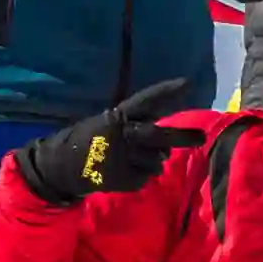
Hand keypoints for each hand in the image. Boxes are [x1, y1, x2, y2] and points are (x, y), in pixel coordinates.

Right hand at [11, 80, 207, 204]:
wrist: (61, 166)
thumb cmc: (88, 141)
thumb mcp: (107, 124)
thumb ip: (133, 127)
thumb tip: (165, 144)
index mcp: (117, 116)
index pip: (146, 100)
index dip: (166, 92)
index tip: (187, 83)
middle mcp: (122, 135)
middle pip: (160, 136)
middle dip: (183, 136)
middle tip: (201, 137)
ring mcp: (123, 157)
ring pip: (156, 161)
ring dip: (152, 162)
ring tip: (134, 161)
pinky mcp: (122, 177)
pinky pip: (146, 178)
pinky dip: (140, 177)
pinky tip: (124, 173)